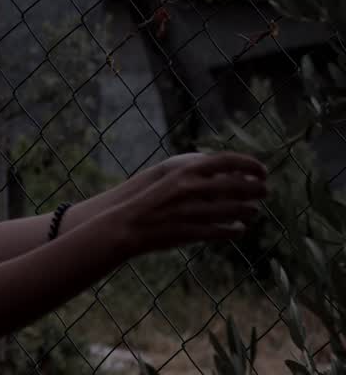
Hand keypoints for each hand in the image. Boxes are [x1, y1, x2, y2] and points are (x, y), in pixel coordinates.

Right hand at [105, 151, 268, 257]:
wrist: (128, 224)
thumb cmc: (150, 198)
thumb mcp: (170, 177)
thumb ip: (197, 172)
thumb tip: (227, 172)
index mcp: (186, 170)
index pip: (227, 161)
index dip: (250, 164)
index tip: (262, 170)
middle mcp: (191, 188)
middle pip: (238, 186)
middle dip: (257, 189)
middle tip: (265, 191)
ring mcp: (192, 211)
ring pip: (235, 210)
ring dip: (249, 210)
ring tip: (253, 210)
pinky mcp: (193, 232)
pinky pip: (224, 231)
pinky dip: (236, 230)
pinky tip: (239, 228)